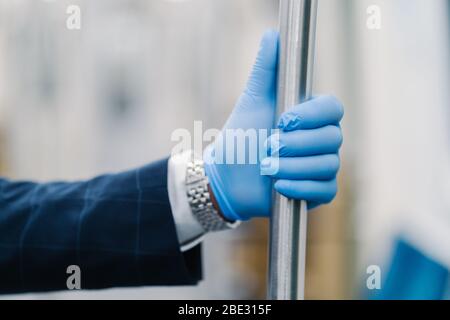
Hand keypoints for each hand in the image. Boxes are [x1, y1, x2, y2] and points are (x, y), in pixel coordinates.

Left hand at [204, 30, 343, 220]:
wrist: (227, 174)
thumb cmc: (241, 135)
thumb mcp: (252, 100)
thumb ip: (265, 70)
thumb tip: (273, 35)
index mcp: (312, 115)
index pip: (333, 109)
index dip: (312, 115)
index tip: (283, 120)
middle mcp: (322, 139)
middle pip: (333, 138)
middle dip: (296, 144)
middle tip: (267, 145)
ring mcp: (322, 165)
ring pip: (327, 165)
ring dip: (292, 166)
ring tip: (265, 166)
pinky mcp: (318, 190)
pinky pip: (325, 190)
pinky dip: (300, 187)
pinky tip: (278, 184)